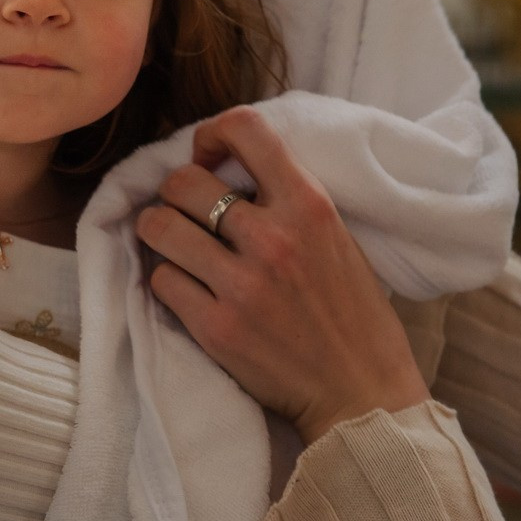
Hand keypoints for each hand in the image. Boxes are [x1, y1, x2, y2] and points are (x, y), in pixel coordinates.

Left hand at [137, 106, 429, 444]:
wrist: (362, 392)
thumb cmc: (353, 314)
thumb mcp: (336, 237)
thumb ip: (287, 201)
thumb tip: (228, 171)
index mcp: (309, 205)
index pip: (245, 128)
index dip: (212, 134)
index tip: (210, 156)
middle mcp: (273, 238)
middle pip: (183, 181)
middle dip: (176, 192)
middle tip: (187, 212)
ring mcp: (242, 285)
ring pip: (159, 227)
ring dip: (161, 234)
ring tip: (178, 246)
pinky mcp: (217, 329)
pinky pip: (161, 281)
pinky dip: (169, 282)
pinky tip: (189, 288)